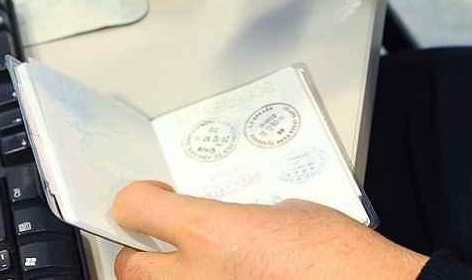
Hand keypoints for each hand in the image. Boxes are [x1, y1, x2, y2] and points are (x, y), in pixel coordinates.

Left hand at [111, 181, 427, 278]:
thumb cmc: (341, 259)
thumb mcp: (291, 213)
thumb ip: (245, 218)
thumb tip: (234, 225)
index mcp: (211, 233)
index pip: (135, 207)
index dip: (139, 199)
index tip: (152, 199)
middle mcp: (196, 278)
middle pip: (130, 267)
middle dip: (142, 255)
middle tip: (168, 246)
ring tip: (206, 271)